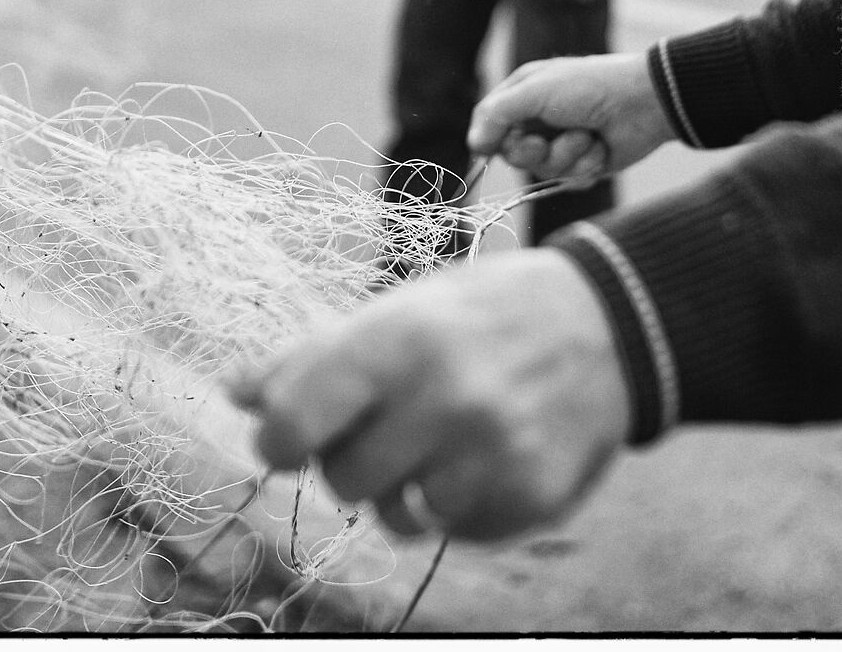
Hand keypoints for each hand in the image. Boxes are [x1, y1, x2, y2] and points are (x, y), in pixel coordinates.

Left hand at [227, 249, 628, 540]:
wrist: (605, 324)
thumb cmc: (481, 313)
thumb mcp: (398, 309)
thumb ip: (313, 356)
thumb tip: (235, 393)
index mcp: (399, 341)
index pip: (293, 424)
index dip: (279, 438)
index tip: (290, 437)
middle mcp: (445, 399)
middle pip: (342, 480)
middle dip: (352, 460)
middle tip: (390, 424)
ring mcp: (493, 454)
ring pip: (398, 516)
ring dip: (408, 488)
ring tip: (442, 439)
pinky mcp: (529, 496)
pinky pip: (454, 531)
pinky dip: (459, 505)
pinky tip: (486, 457)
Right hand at [469, 53, 674, 183]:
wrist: (644, 103)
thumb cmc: (589, 87)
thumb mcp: (536, 91)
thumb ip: (497, 114)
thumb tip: (473, 144)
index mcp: (525, 94)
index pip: (490, 123)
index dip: (489, 139)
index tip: (490, 148)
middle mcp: (540, 120)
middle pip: (514, 154)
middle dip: (535, 151)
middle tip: (549, 140)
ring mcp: (563, 143)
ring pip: (543, 171)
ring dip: (567, 156)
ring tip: (588, 137)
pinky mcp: (584, 164)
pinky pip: (569, 181)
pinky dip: (585, 167)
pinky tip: (601, 149)